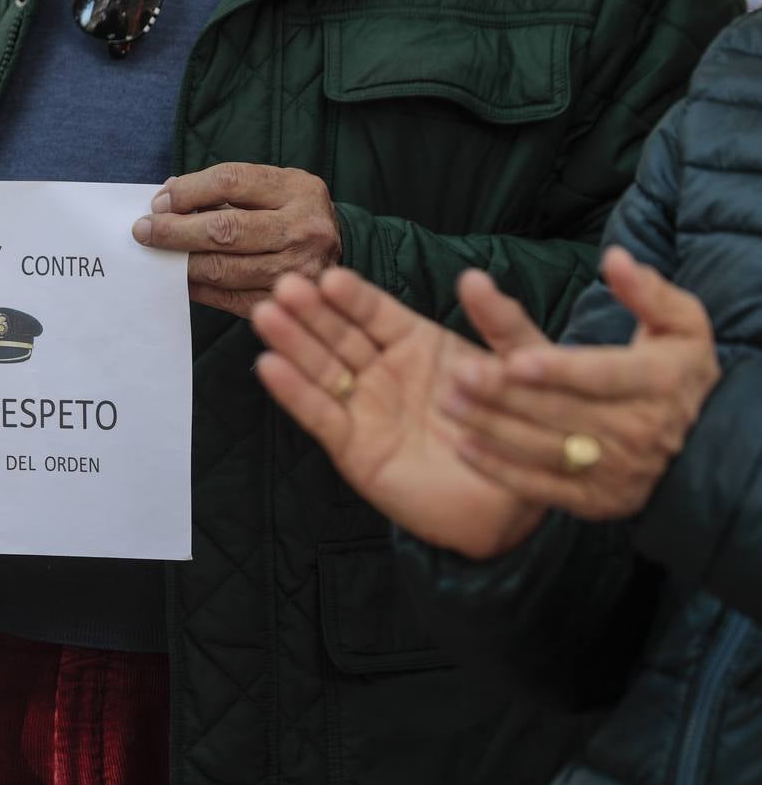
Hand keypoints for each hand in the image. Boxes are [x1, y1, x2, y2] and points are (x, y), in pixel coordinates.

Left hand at [132, 163, 341, 317]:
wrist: (337, 252)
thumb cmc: (293, 214)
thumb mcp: (275, 187)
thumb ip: (226, 188)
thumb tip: (168, 197)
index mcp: (299, 190)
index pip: (231, 181)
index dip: (188, 191)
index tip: (160, 202)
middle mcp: (303, 230)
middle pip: (224, 229)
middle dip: (174, 230)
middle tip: (144, 231)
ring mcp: (296, 271)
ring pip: (222, 269)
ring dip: (181, 262)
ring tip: (158, 255)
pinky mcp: (282, 301)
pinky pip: (227, 298)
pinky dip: (197, 289)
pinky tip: (180, 279)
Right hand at [252, 267, 550, 559]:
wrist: (509, 507)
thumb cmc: (515, 432)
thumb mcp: (519, 369)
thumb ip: (501, 323)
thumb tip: (473, 277)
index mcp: (416, 344)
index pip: (375, 312)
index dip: (351, 296)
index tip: (329, 277)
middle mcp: (383, 371)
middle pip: (339, 335)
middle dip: (311, 311)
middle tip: (284, 287)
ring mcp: (364, 408)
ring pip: (322, 369)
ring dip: (292, 343)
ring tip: (266, 317)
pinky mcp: (352, 448)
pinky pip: (320, 416)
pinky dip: (295, 393)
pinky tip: (270, 367)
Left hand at [440, 247, 720, 519]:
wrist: (709, 446)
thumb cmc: (679, 370)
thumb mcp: (680, 323)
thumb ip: (647, 291)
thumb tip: (615, 258)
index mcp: (659, 381)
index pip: (602, 376)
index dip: (558, 370)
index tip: (513, 361)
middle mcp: (641, 430)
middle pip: (561, 411)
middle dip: (504, 394)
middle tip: (457, 375)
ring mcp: (617, 471)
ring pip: (544, 449)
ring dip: (492, 428)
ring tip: (449, 404)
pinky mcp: (596, 500)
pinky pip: (541, 487)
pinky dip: (500, 469)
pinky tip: (463, 446)